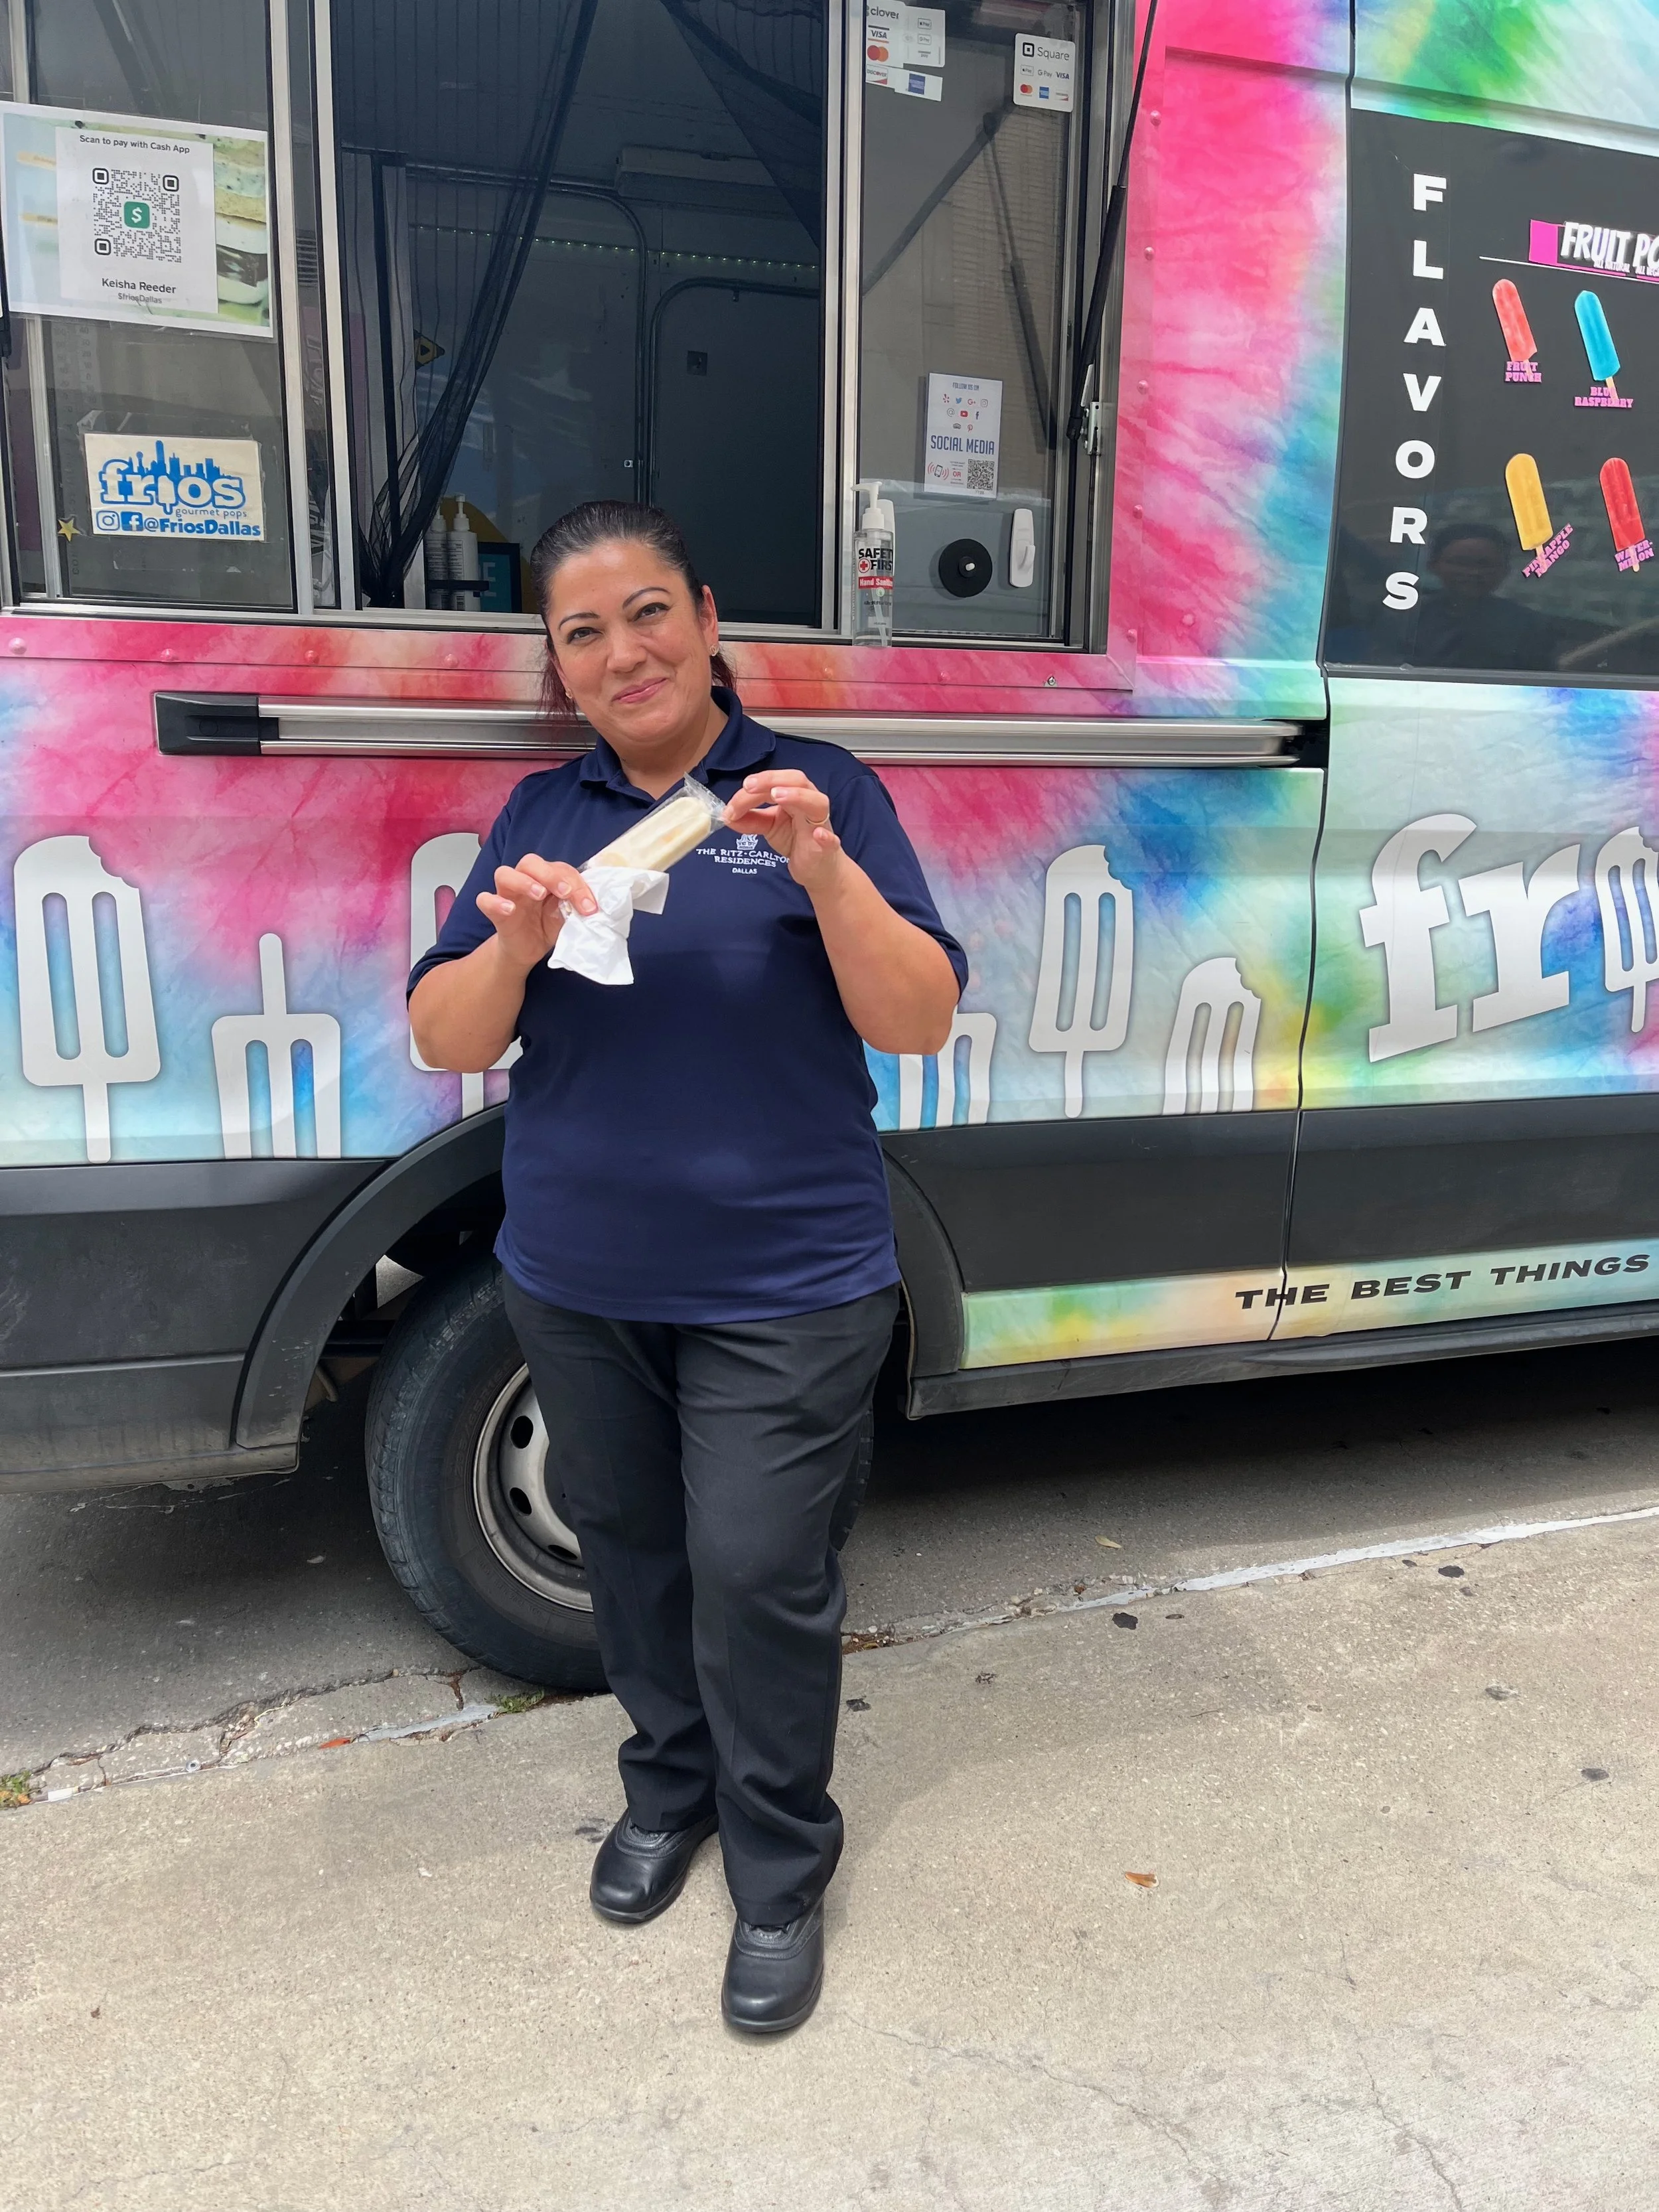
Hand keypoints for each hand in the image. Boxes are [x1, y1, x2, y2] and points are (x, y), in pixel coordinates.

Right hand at [475, 853, 596, 972]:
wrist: (528, 950)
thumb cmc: (547, 926)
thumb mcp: (566, 916)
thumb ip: (574, 907)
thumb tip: (590, 906)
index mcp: (546, 878)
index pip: (560, 869)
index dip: (577, 884)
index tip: (589, 906)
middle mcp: (525, 880)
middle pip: (530, 862)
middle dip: (550, 874)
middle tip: (565, 892)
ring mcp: (507, 894)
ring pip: (504, 873)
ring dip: (523, 881)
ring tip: (539, 894)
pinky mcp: (494, 911)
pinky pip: (485, 900)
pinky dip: (494, 902)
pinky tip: (509, 909)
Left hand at [724, 770, 843, 888]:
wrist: (816, 867)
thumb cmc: (796, 839)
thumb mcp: (768, 827)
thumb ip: (750, 819)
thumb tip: (727, 815)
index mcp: (795, 794)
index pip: (773, 783)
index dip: (752, 790)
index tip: (732, 804)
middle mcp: (810, 803)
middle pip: (797, 780)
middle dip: (771, 780)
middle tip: (749, 786)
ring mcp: (821, 824)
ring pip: (816, 802)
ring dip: (797, 796)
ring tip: (777, 796)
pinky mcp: (828, 847)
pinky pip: (831, 840)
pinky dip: (826, 837)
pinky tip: (818, 835)